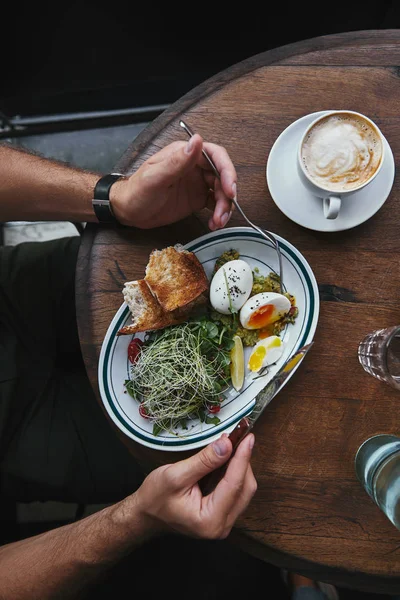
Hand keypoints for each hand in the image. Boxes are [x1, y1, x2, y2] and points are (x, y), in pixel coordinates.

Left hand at [111, 134, 236, 230]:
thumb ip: (177, 161)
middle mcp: (194, 167)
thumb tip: (197, 140)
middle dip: (227, 194)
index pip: (215, 156)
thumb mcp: (156, 177)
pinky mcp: (197, 198)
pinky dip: (219, 213)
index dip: (227, 170)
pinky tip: (215, 223)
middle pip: (222, 175)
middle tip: (225, 210)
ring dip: (224, 207)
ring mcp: (197, 183)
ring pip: (221, 191)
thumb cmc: (137, 191)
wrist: (128, 211)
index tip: (230, 189)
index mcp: (185, 155)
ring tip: (218, 222)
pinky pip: (215, 203)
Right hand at [131, 433, 256, 539]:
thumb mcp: (175, 475)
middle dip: (243, 461)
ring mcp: (224, 522)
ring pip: (244, 490)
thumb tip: (227, 445)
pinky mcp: (222, 515)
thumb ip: (203, 461)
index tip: (248, 437)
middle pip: (245, 488)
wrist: (145, 514)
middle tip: (238, 436)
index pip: (234, 484)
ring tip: (232, 445)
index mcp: (210, 520)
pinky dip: (235, 473)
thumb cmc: (155, 498)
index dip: (242, 458)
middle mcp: (222, 526)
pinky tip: (228, 458)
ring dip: (240, 465)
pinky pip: (237, 492)